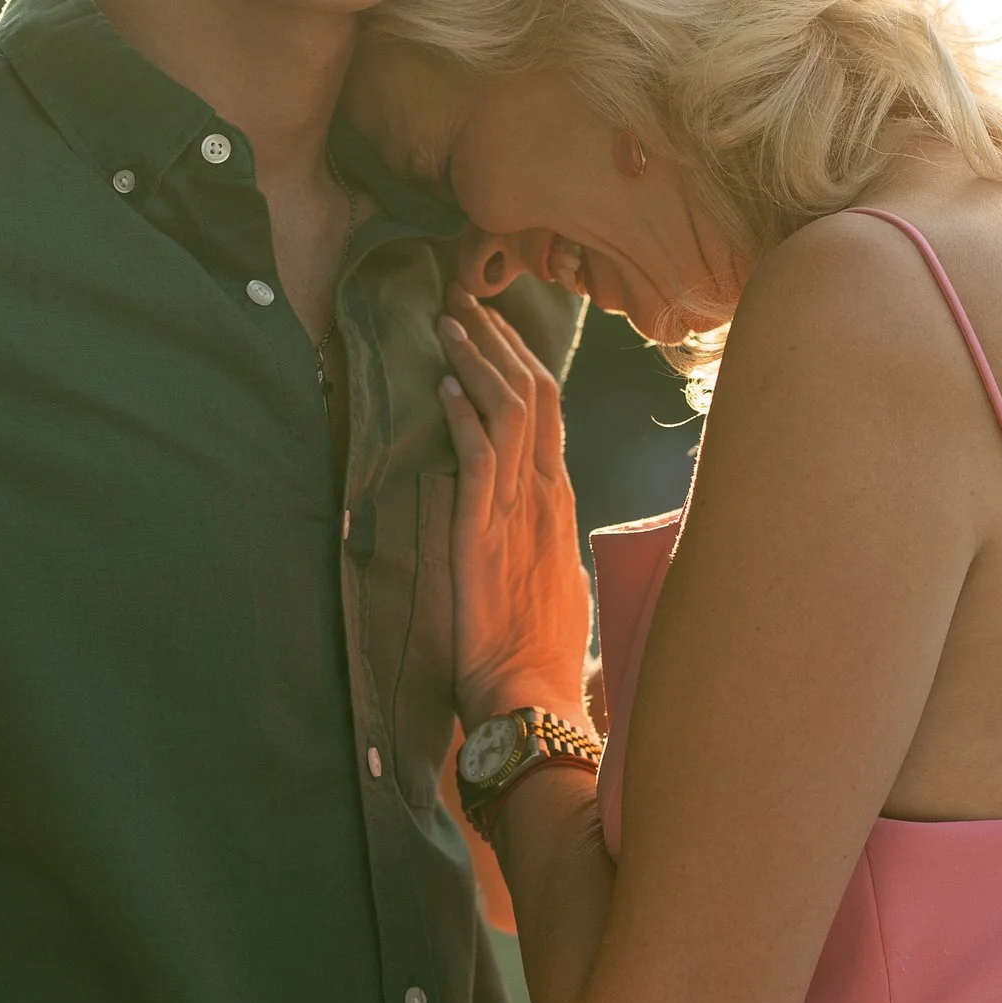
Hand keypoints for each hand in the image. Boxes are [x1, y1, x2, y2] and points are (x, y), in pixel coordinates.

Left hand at [438, 294, 594, 734]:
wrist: (529, 698)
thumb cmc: (540, 655)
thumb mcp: (554, 581)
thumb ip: (543, 540)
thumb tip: (534, 523)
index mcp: (561, 503)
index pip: (551, 412)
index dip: (522, 361)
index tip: (495, 328)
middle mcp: (546, 496)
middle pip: (535, 395)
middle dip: (499, 343)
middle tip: (466, 303)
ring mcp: (519, 512)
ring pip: (510, 413)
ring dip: (477, 363)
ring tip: (448, 326)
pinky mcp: (485, 533)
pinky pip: (479, 458)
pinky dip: (462, 417)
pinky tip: (441, 388)